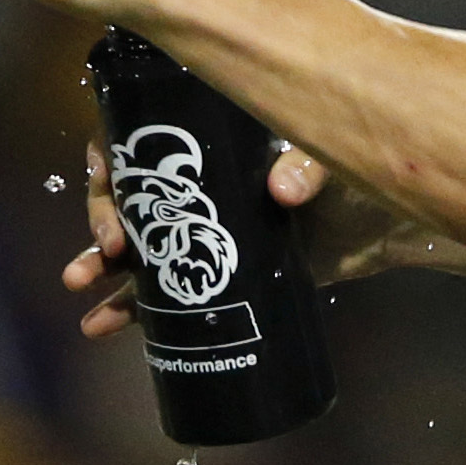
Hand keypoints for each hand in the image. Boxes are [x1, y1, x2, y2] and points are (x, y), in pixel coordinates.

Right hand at [62, 140, 465, 339]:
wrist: (386, 229)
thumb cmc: (357, 178)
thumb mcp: (330, 160)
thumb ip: (308, 166)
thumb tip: (281, 191)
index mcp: (211, 144)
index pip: (140, 140)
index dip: (110, 157)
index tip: (106, 180)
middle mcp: (199, 186)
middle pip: (128, 196)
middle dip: (105, 218)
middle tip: (111, 245)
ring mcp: (205, 231)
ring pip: (135, 245)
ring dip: (98, 262)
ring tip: (79, 281)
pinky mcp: (218, 273)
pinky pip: (162, 292)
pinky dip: (129, 309)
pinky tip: (100, 324)